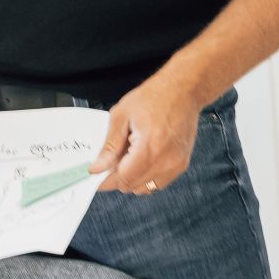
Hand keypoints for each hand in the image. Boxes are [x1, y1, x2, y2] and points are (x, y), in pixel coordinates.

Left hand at [87, 72, 200, 193]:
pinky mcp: (182, 165)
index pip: (123, 179)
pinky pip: (158, 182)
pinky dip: (147, 176)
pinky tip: (142, 156)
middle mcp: (166, 161)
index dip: (106, 180)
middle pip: (133, 186)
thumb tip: (98, 167)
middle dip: (118, 176)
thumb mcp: (122, 115)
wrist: (182, 90)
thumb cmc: (154, 97)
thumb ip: (109, 145)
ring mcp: (176, 165)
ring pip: (146, 188)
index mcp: (149, 148)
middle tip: (111, 159)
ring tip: (129, 154)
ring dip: (133, 178)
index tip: (96, 177)